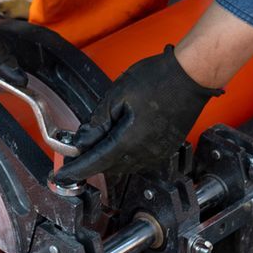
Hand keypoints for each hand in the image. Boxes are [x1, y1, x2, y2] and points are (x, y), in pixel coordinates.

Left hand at [53, 47, 220, 182]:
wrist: (190, 75)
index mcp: (129, 140)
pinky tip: (118, 142)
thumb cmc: (158, 79)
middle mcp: (145, 152)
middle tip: (74, 157)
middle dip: (90, 163)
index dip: (76, 170)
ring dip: (108, 159)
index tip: (62, 176)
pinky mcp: (166, 148)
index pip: (95, 162)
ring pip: (124, 166)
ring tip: (95, 145)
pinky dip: (124, 155)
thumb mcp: (116, 95)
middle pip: (109, 167)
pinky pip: (139, 160)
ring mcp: (158, 152)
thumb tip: (82, 141)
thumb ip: (97, 123)